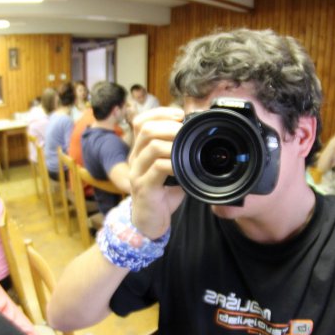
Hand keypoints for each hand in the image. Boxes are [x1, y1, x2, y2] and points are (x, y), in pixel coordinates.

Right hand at [128, 107, 186, 238]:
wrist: (149, 221)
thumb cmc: (162, 194)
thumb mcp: (171, 169)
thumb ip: (179, 154)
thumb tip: (199, 140)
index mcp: (140, 150)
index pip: (141, 121)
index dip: (160, 113)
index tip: (179, 114)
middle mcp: (135, 158)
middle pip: (146, 129)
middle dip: (169, 125)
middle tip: (185, 130)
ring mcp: (137, 172)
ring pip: (151, 146)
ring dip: (172, 143)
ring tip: (186, 146)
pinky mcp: (143, 187)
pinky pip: (157, 168)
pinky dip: (172, 163)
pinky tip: (181, 166)